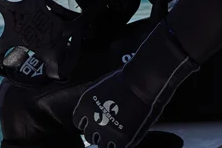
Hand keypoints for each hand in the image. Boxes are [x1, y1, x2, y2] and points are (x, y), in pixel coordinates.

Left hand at [72, 22, 197, 147]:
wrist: (142, 82)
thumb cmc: (128, 79)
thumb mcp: (102, 88)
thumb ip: (96, 103)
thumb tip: (98, 111)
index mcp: (85, 105)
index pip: (78, 121)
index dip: (88, 122)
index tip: (94, 122)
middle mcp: (93, 120)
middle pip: (89, 135)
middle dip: (98, 131)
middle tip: (110, 126)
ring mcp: (106, 131)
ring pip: (101, 145)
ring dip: (108, 140)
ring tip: (119, 132)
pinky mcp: (121, 139)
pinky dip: (120, 143)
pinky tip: (127, 135)